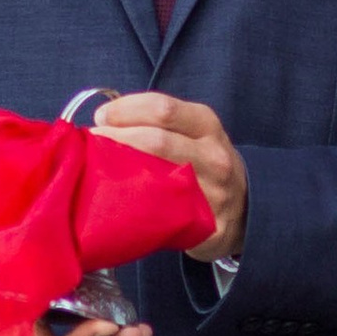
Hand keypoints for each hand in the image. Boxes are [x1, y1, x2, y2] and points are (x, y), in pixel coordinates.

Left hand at [89, 94, 248, 261]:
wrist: (245, 207)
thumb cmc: (203, 162)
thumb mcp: (193, 132)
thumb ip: (158, 123)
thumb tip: (104, 119)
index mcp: (207, 124)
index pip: (162, 108)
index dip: (124, 109)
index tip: (101, 117)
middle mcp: (214, 156)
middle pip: (157, 140)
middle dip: (115, 138)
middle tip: (91, 143)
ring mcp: (215, 193)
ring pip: (159, 180)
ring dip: (120, 172)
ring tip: (98, 168)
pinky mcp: (210, 227)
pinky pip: (166, 218)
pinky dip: (136, 208)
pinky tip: (119, 202)